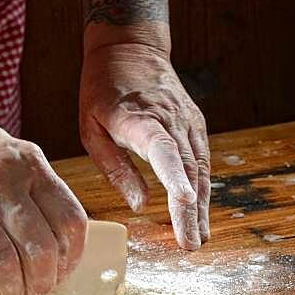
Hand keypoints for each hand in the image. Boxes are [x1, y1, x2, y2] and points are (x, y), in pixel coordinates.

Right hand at [0, 92, 87, 294]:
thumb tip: (59, 243)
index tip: (63, 270)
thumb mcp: (10, 152)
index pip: (68, 221)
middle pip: (39, 248)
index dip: (71, 257)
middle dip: (43, 281)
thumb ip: (35, 189)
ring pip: (2, 261)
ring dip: (12, 290)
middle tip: (36, 291)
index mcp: (27, 164)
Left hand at [80, 43, 209, 249]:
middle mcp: (171, 121)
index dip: (175, 177)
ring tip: (198, 239)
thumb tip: (139, 205)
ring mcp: (188, 123)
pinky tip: (199, 216)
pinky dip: (202, 191)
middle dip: (190, 210)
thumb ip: (115, 167)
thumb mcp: (92, 128)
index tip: (185, 202)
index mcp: (140, 120)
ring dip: (201, 207)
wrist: (131, 48)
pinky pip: (201, 163)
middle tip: (190, 245)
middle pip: (187, 170)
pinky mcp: (195, 126)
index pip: (163, 150)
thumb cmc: (103, 91)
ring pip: (199, 170)